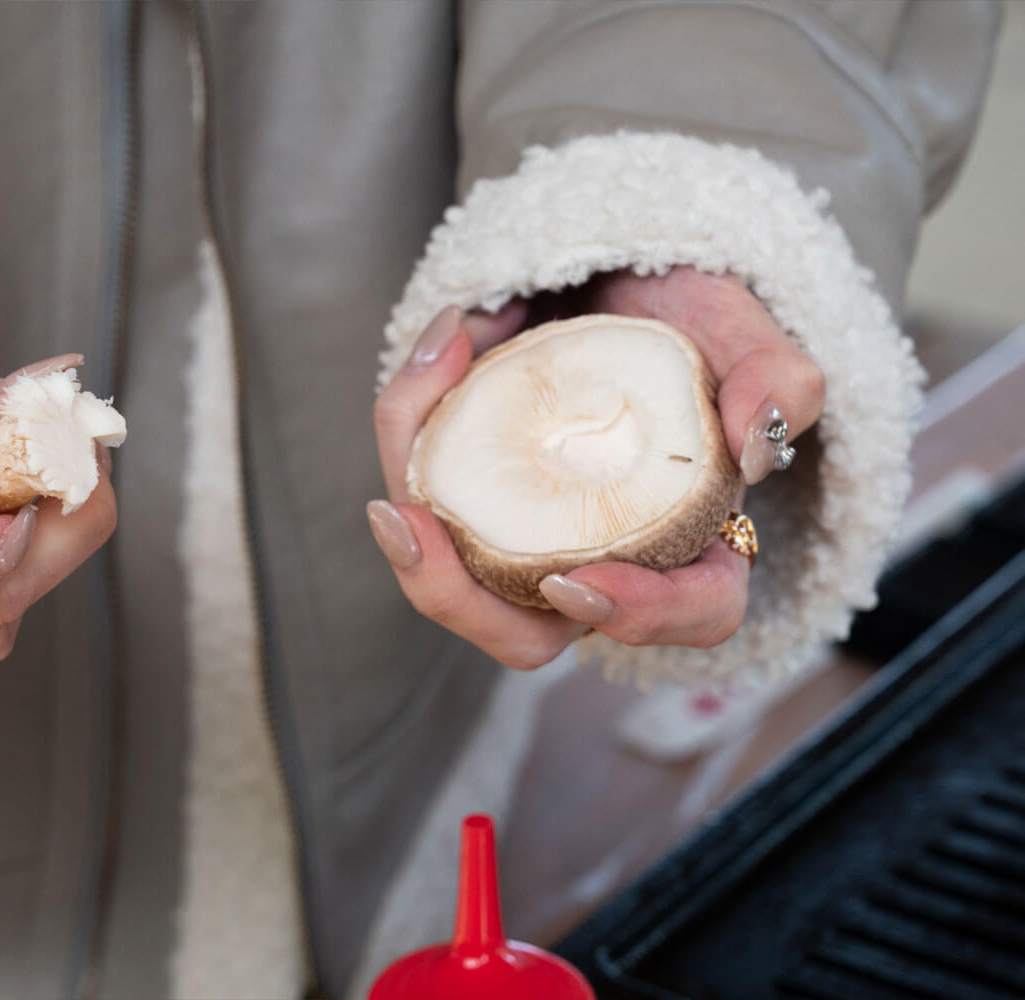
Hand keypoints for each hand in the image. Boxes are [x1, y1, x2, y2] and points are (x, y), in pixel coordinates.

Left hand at [370, 267, 823, 662]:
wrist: (625, 277)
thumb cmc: (693, 320)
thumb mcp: (745, 334)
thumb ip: (778, 382)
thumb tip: (750, 452)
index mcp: (695, 542)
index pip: (691, 610)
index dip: (640, 616)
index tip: (578, 579)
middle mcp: (602, 557)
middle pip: (528, 632)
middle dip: (456, 598)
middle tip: (414, 527)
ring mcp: (527, 534)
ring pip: (454, 576)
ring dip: (410, 517)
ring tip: (411, 404)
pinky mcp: (472, 493)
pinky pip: (429, 491)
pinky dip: (416, 423)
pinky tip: (438, 349)